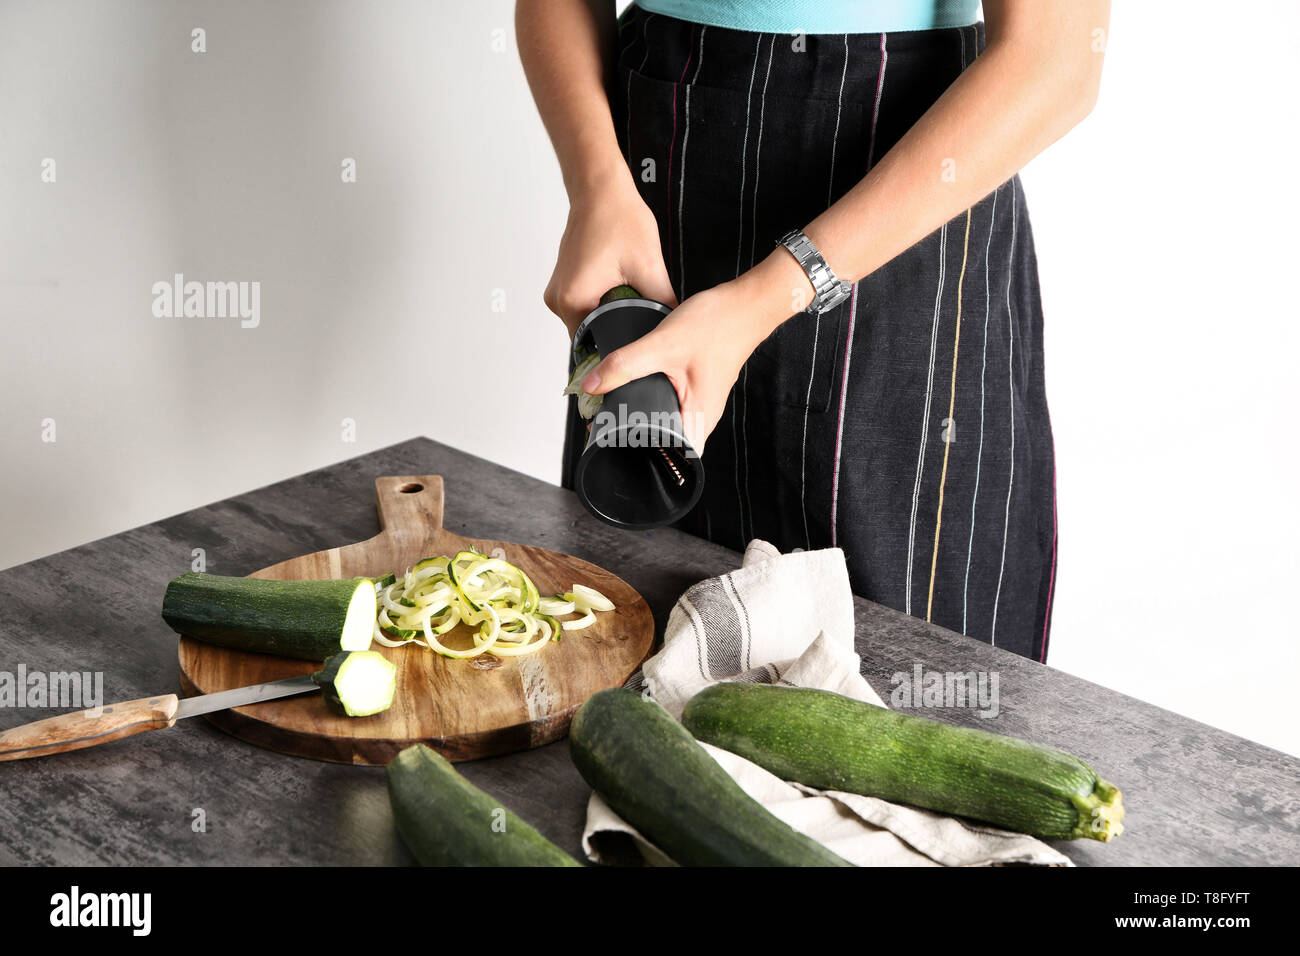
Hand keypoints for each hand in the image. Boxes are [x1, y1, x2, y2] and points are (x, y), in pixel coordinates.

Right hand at [543, 176, 677, 339]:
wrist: (599, 189)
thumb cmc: (618, 218)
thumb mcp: (649, 266)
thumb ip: (662, 302)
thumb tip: (674, 328)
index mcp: (573, 300)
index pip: (594, 346)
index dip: (619, 348)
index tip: (637, 347)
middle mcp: (558, 299)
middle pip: (590, 335)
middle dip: (615, 330)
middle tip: (639, 318)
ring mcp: (558, 290)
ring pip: (587, 319)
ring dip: (608, 315)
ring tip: (628, 297)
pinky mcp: (563, 281)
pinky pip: (583, 304)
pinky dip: (600, 302)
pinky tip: (617, 287)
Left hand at [578, 252, 810, 453]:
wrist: (746, 303)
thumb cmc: (716, 325)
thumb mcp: (661, 345)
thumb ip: (624, 365)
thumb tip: (591, 385)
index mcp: (698, 418)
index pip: (668, 455)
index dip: (640, 455)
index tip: (612, 445)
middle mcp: (703, 417)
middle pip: (665, 441)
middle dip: (636, 435)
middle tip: (607, 425)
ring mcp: (702, 403)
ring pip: (668, 420)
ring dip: (645, 416)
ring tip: (617, 408)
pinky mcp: (699, 388)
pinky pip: (673, 403)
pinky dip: (655, 400)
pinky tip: (639, 387)